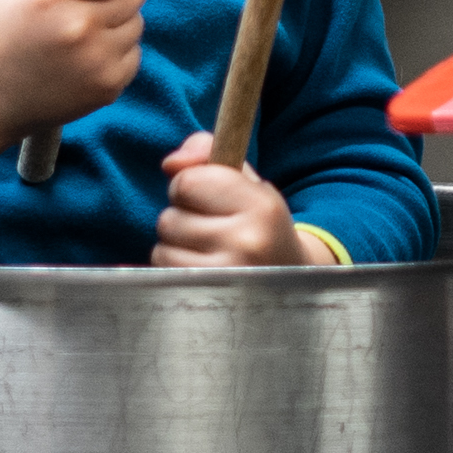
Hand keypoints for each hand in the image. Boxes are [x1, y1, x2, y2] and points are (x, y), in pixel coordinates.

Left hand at [151, 133, 320, 268]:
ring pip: (162, 247)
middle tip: (210, 226)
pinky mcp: (206, 297)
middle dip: (181, 217)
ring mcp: (226, 276)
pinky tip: (200, 268)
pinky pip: (163, 271)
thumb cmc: (258, 224)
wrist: (289, 282)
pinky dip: (173, 267)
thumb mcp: (246, 182)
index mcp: (261, 206)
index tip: (208, 195)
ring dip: (175, 245)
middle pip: (169, 218)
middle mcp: (247, 242)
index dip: (189, 184)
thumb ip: (208, 156)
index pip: (188, 182)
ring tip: (206, 250)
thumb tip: (170, 162)